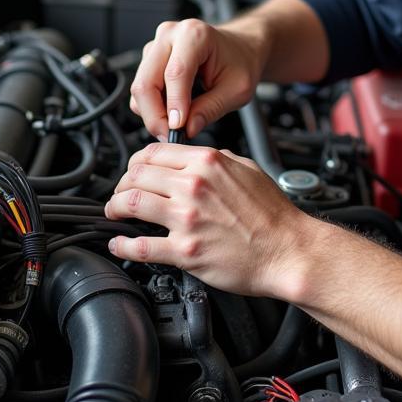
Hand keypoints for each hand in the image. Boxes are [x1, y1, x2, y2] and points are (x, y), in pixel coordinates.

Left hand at [104, 142, 309, 296]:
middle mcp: (193, 185)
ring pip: (130, 203)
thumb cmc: (273, 214)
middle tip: (120, 192)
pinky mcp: (185, 250)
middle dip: (121, 183)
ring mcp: (187, 218)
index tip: (133, 170)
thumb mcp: (246, 168)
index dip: (136, 161)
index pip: (153, 152)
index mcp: (207, 162)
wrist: (288, 249)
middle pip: (136, 174)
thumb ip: (216, 159)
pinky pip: (140, 246)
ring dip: (115, 207)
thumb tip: (193, 158)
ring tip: (114, 212)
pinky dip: (122, 244)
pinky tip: (118, 244)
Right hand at [129, 18, 266, 138]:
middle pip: (146, 81)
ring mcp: (157, 45)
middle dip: (155, 115)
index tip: (178, 128)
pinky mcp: (150, 58)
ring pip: (140, 87)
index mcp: (195, 35)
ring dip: (153, 112)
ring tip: (176, 125)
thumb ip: (212, 109)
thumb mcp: (237, 89)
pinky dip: (152, 106)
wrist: (240, 48)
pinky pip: (142, 88)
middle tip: (171, 134)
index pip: (176, 73)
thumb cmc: (240, 61)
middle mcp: (170, 35)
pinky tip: (171, 113)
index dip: (174, 104)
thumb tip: (188, 128)